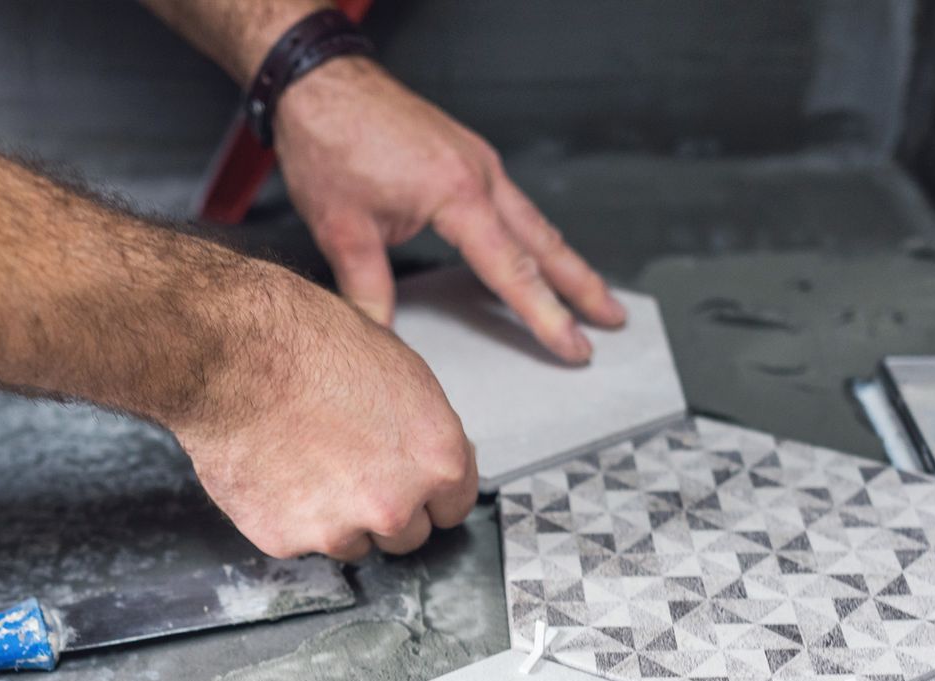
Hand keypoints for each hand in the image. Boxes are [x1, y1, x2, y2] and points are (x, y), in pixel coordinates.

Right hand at [170, 261, 477, 559]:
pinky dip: (288, 515)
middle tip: (352, 469)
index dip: (428, 493)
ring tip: (308, 463)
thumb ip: (418, 425)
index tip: (411, 485)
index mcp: (437, 459)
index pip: (453, 508)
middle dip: (385, 510)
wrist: (233, 355)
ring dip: (337, 518)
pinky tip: (277, 470)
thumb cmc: (307, 345)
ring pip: (353, 544)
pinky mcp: (288, 541)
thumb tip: (419, 443)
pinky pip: (299, 539)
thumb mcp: (396, 367)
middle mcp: (395, 504)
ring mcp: (341, 529)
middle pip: (407, 536)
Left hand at [272, 57, 625, 362]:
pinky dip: (533, 232)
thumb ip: (368, 290)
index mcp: (457, 192)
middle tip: (612, 318)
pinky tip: (536, 249)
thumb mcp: (343, 228)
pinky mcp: (465, 155)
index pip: (512, 268)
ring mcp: (476, 160)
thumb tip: (381, 339)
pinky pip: (512, 202)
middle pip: (545, 241)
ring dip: (565, 258)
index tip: (572, 344)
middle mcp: (479, 173)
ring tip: (591, 292)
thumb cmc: (331, 139)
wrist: (322, 82)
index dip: (544, 314)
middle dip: (582, 284)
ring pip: (534, 220)